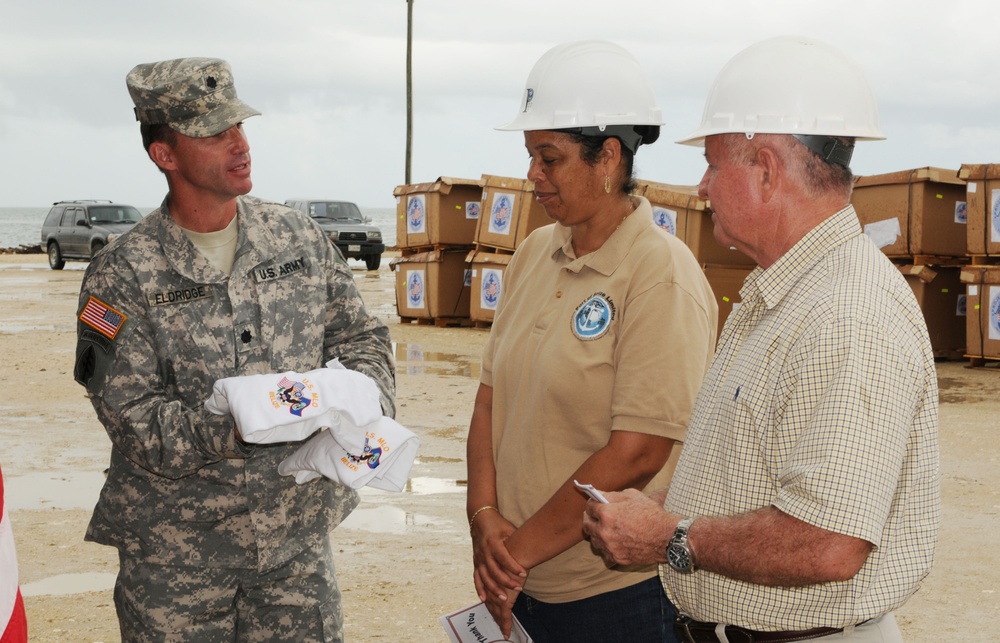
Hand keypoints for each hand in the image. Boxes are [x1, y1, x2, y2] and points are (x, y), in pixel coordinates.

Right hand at [471, 509, 526, 632]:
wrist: (480, 520)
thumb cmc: (498, 525)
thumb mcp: (508, 528)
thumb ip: (516, 540)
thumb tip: (531, 549)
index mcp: (493, 543)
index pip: (503, 557)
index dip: (513, 566)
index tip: (524, 573)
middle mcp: (484, 552)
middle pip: (494, 570)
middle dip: (506, 581)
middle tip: (518, 588)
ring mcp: (479, 559)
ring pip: (485, 577)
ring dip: (494, 589)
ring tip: (504, 598)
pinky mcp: (476, 563)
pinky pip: (476, 578)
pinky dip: (480, 589)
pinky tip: (485, 599)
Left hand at [582, 488, 672, 566]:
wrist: (667, 538)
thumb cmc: (651, 514)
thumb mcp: (632, 495)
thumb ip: (613, 496)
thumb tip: (602, 497)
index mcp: (607, 513)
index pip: (589, 506)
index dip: (592, 503)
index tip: (594, 503)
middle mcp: (604, 531)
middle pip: (586, 524)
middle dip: (589, 518)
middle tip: (594, 515)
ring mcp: (610, 547)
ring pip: (594, 540)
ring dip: (597, 532)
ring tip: (604, 528)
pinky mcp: (616, 558)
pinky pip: (604, 551)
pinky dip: (607, 545)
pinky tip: (614, 540)